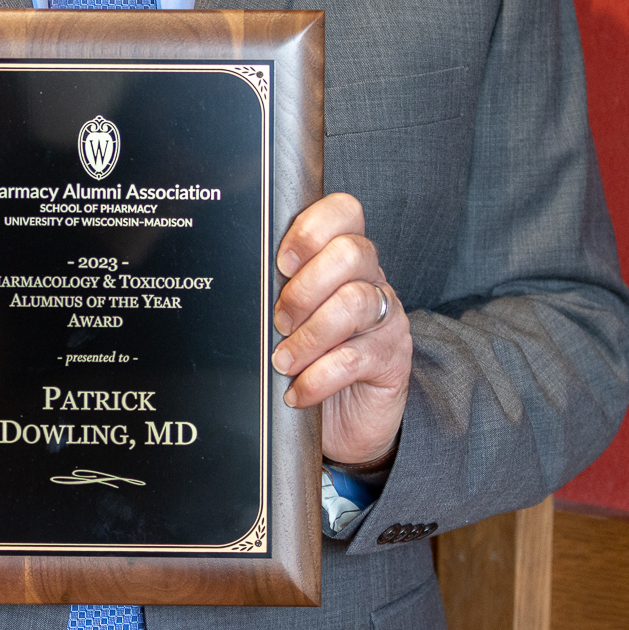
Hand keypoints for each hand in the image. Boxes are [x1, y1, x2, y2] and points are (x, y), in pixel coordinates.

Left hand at [272, 193, 411, 464]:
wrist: (347, 417)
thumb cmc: (310, 355)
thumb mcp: (293, 315)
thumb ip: (277, 289)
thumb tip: (237, 277)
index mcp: (345, 257)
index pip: (344, 212)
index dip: (312, 229)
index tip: (282, 261)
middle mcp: (371, 279)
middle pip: (351, 253)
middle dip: (304, 287)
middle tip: (279, 320)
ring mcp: (386, 318)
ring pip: (354, 303)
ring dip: (308, 335)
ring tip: (283, 360)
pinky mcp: (392, 359)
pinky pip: (355, 358)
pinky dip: (318, 376)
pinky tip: (298, 389)